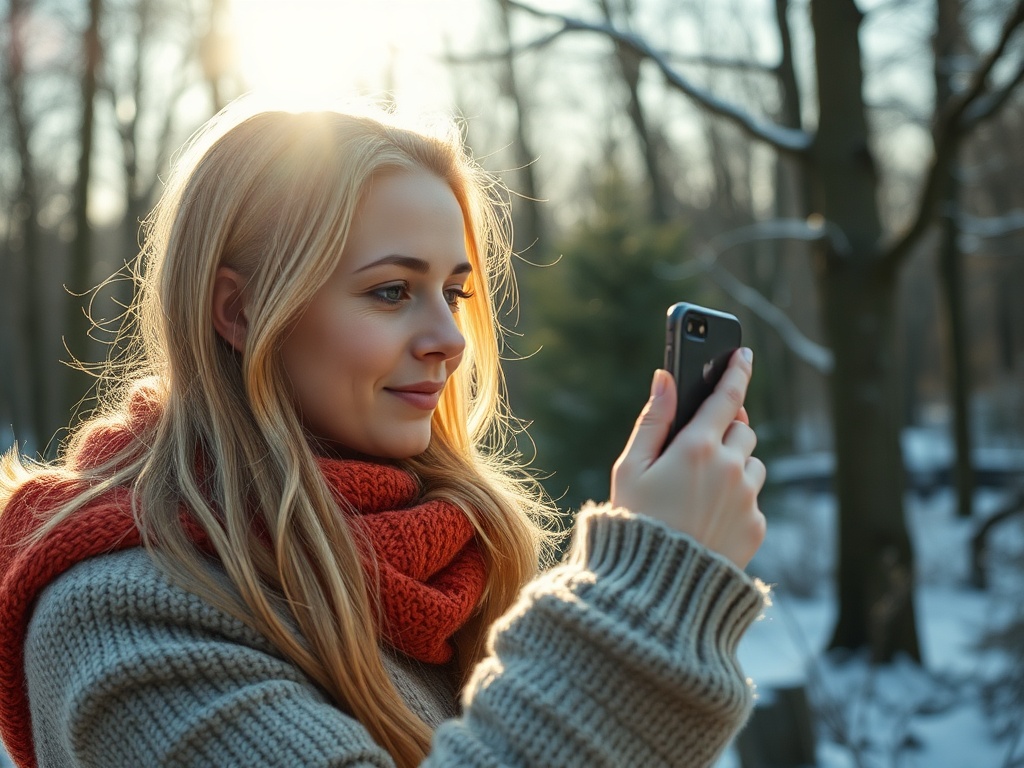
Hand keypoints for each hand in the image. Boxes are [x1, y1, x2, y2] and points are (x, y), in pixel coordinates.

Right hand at [610, 348, 765, 568]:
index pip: (728, 396)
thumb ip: (652, 419)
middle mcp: (731, 468)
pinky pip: (753, 500)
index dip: (736, 371)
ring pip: (752, 463)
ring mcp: (748, 499)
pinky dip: (736, 500)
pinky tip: (707, 517)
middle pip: (743, 428)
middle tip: (699, 444)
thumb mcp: (631, 467)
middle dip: (726, 428)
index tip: (743, 354)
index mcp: (697, 447)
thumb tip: (666, 377)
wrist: (657, 589)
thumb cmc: (635, 521)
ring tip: (699, 490)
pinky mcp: (757, 526)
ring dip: (734, 465)